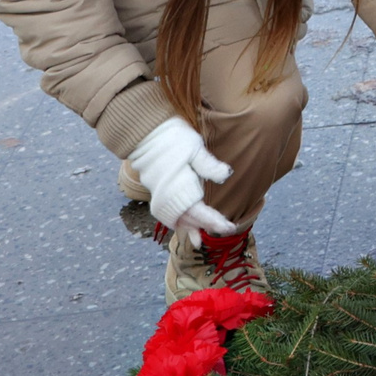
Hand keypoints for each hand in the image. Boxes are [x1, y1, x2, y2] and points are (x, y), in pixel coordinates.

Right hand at [129, 117, 236, 245]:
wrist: (145, 134)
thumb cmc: (173, 138)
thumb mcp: (194, 148)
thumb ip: (208, 164)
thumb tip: (227, 174)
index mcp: (180, 187)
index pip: (199, 212)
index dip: (214, 221)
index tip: (229, 228)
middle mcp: (168, 196)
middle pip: (189, 218)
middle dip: (206, 226)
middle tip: (226, 231)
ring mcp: (161, 195)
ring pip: (177, 217)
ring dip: (189, 228)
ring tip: (199, 240)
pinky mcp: (158, 191)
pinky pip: (168, 212)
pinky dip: (177, 221)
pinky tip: (181, 226)